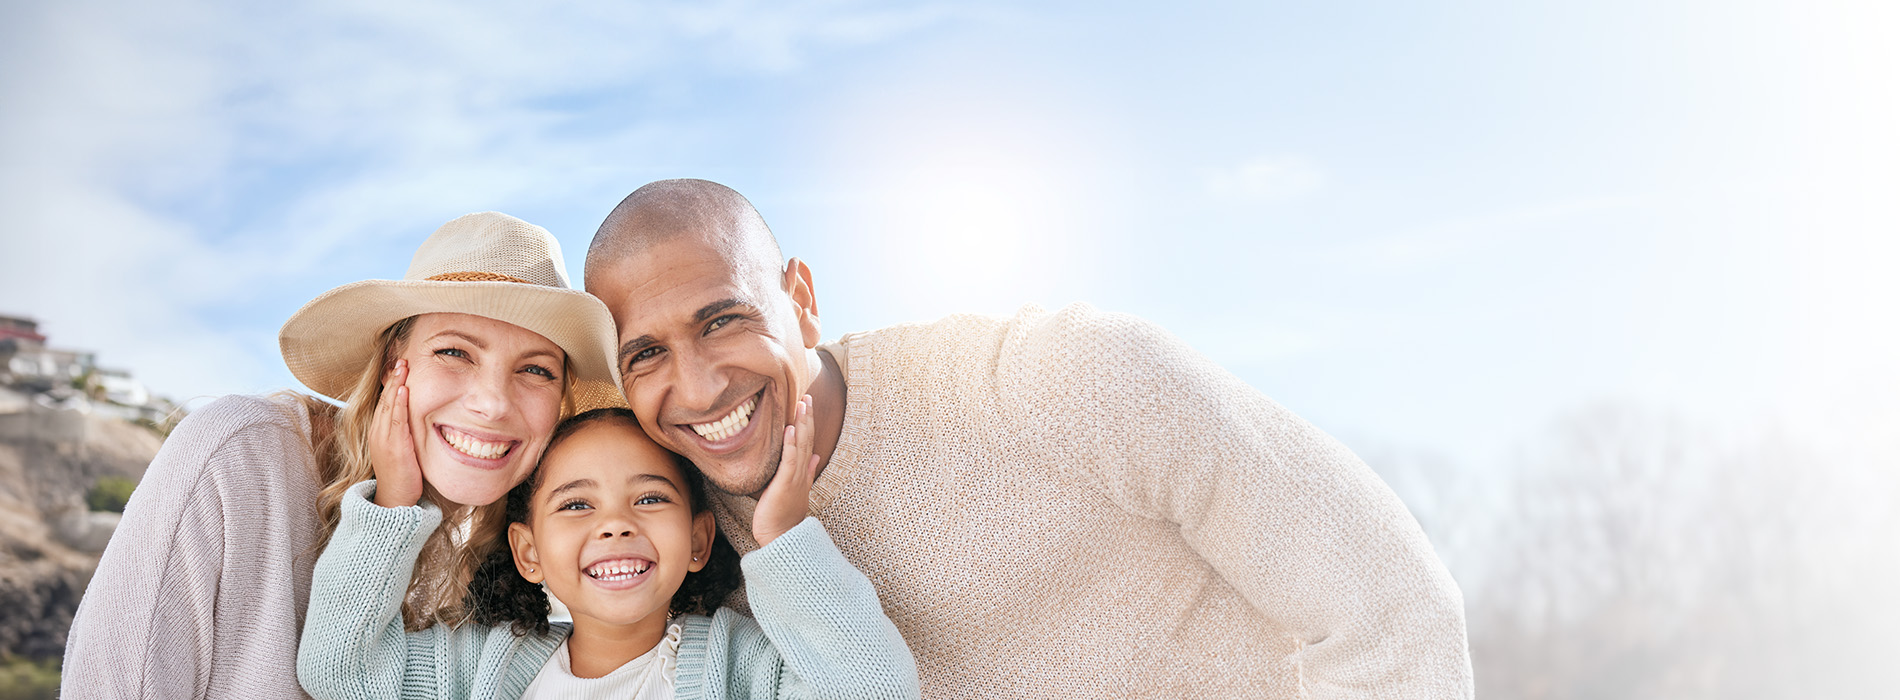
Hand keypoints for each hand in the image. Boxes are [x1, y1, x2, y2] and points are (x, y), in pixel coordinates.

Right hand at [368, 359, 424, 507]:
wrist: (394, 498)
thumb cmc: (401, 475)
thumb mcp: (399, 449)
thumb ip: (403, 433)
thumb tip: (413, 420)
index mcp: (379, 432)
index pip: (384, 403)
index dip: (391, 384)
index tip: (398, 368)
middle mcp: (378, 432)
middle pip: (385, 400)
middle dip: (393, 379)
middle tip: (401, 360)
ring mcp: (385, 438)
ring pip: (390, 406)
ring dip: (396, 384)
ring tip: (402, 367)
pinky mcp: (395, 446)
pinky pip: (397, 420)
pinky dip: (400, 403)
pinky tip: (404, 390)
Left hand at [752, 394, 819, 546]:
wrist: (781, 537)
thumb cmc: (784, 515)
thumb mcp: (797, 489)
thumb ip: (807, 471)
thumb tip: (816, 456)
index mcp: (803, 472)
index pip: (807, 442)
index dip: (808, 423)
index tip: (807, 405)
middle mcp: (802, 472)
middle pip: (807, 439)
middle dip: (808, 417)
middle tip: (807, 397)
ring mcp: (795, 477)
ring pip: (802, 446)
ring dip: (802, 424)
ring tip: (802, 405)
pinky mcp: (785, 484)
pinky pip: (790, 461)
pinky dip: (792, 444)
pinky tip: (791, 429)